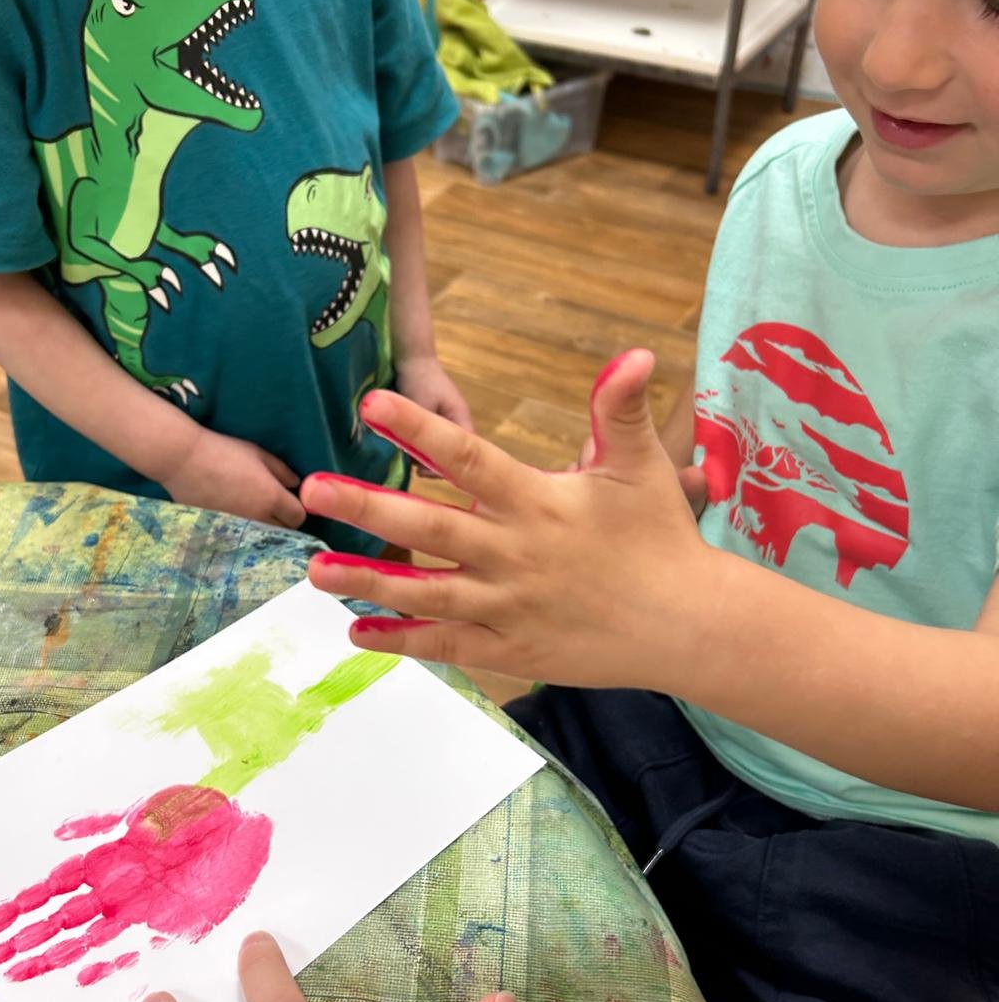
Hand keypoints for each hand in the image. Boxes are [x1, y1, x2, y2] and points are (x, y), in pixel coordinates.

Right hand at [162, 428, 304, 528]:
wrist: (184, 461)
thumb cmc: (222, 451)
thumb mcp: (258, 454)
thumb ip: (281, 471)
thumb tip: (295, 485)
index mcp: (272, 497)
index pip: (298, 517)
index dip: (296, 508)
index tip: (289, 499)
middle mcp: (259, 518)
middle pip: (284, 531)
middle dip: (283, 520)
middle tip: (272, 504)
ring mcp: (239, 527)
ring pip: (263, 536)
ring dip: (264, 526)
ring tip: (253, 508)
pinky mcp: (222, 531)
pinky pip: (241, 536)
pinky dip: (244, 528)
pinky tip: (236, 512)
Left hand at [301, 350, 714, 687]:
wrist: (689, 626)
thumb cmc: (663, 539)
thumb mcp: (642, 467)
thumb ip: (621, 411)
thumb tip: (634, 352)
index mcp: (538, 502)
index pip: (468, 458)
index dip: (419, 430)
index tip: (372, 405)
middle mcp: (515, 553)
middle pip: (430, 528)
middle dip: (368, 508)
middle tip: (312, 490)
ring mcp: (509, 606)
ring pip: (427, 593)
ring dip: (369, 581)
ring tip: (315, 570)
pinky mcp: (511, 650)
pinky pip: (447, 644)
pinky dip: (402, 641)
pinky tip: (357, 630)